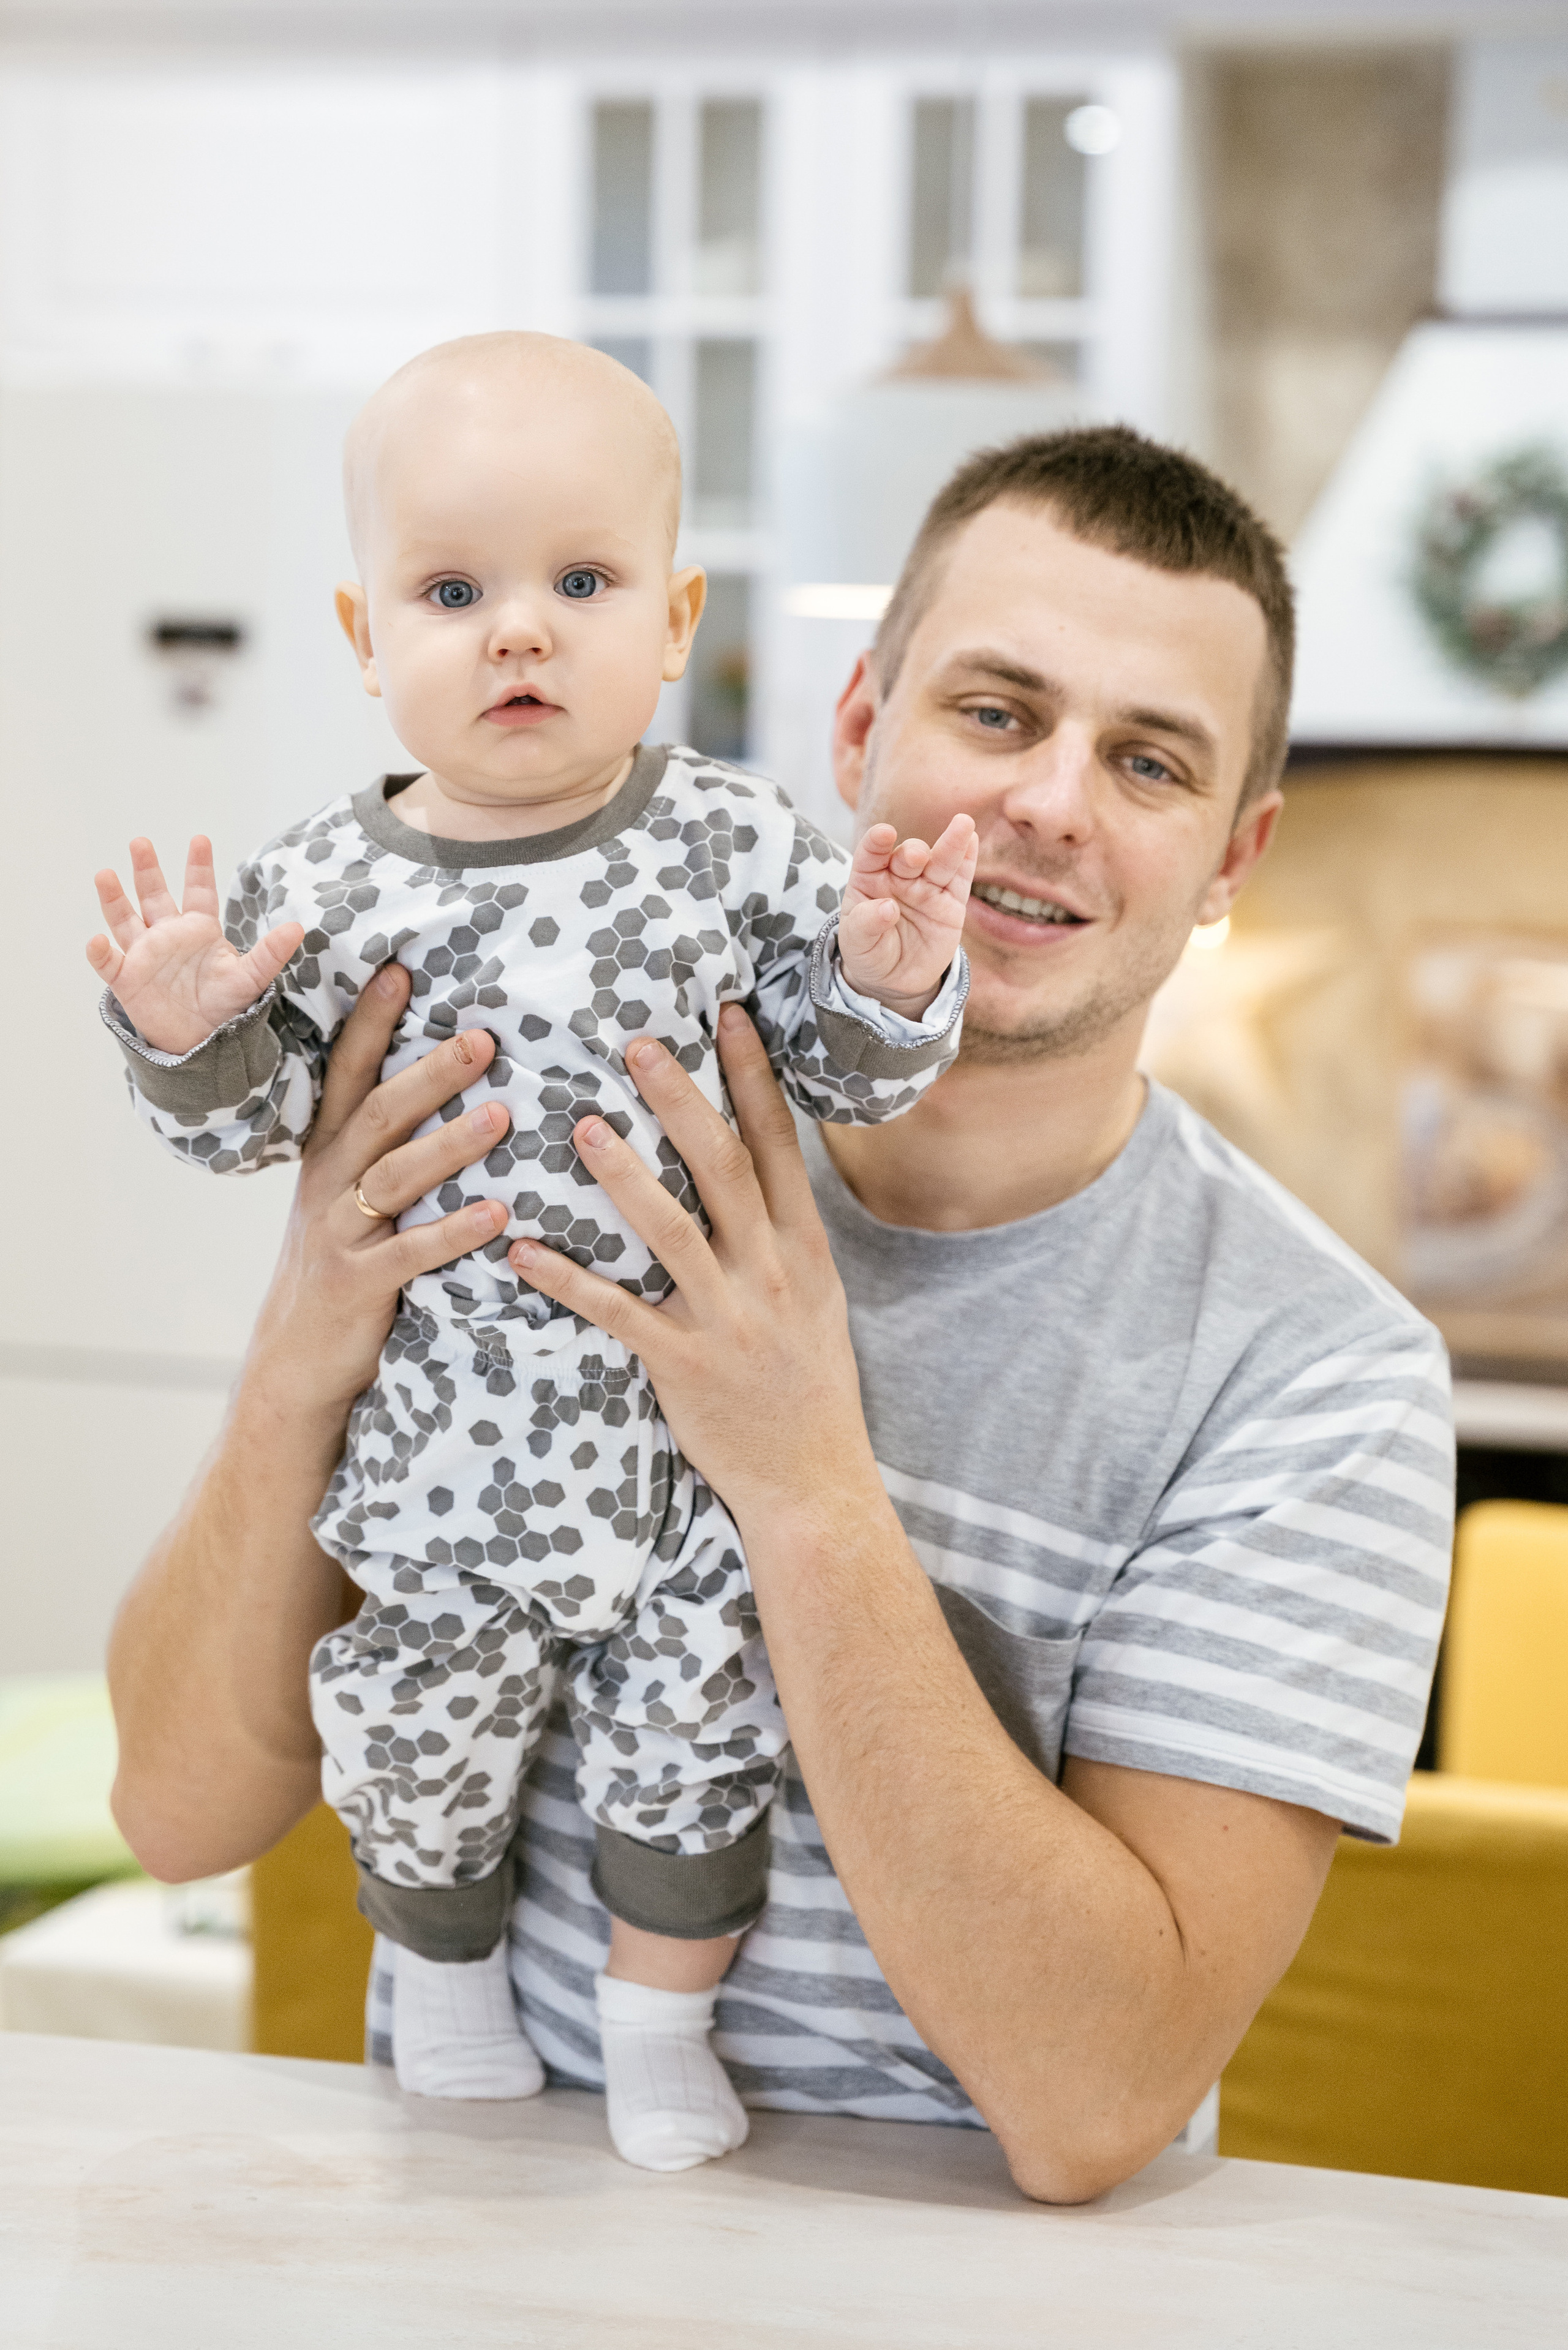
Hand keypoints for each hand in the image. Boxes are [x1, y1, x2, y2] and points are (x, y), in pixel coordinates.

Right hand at [86, 835, 304, 1054]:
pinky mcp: (128, 979)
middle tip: (140, 842)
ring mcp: (145, 954)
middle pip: (154, 895)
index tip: (200, 839)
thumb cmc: (225, 1005)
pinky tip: (96, 940)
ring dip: (114, 899)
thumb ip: (269, 953)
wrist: (203, 1041)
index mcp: (199, 929)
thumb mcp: (249, 978)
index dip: (199, 866)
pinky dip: (100, 952)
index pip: (199, 891)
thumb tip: (298, 928)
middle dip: (147, 870)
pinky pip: (109, 962)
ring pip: (125, 920)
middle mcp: (169, 935)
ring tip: (105, 874)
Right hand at [249, 966, 512, 1433]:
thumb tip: (451, 1082)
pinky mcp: (358, 1284)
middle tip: (483, 1038)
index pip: (347, 1073)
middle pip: (379, 1113)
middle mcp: (329, 1181)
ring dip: (451, 1144)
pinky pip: (411, 1254)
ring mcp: (341, 1232)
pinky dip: (454, 1233)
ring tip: (501, 1114)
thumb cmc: (344, 1264)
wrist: (296, 1356)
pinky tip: (497, 1216)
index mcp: (329, 1151)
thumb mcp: (352, 1194)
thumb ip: (389, 1144)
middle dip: (430, 1073)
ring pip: (396, 1176)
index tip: (401, 972)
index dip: (372, 1023)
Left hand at [505, 1007, 883, 1527]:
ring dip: (623, 1177)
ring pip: (672, 1231)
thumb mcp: (813, 1297)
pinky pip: (617, 1313)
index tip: (727, 1016)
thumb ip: (781, 1233)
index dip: (753, 1077)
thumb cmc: (806, 1383)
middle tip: (637, 1043)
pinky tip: (522, 1251)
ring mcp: (728, 1318)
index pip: (779, 1145)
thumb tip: (751, 1165)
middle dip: (682, 1101)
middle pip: (725, 1168)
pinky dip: (568, 1281)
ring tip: (580, 1127)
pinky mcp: (683, 1365)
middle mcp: (770, 1271)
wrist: (814, 1480)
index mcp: (803, 1247)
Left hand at [837, 813, 977, 1019]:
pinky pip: (960, 879)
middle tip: (916, 856)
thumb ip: (866, 924)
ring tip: (963, 824)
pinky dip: (968, 859)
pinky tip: (972, 839)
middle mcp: (899, 877)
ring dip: (951, 843)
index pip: (871, 854)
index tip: (884, 834)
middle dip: (913, 852)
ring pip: (940, 862)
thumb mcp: (857, 943)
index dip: (877, 842)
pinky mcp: (951, 902)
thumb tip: (888, 908)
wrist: (894, 980)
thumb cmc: (869, 953)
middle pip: (908, 856)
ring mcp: (926, 888)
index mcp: (869, 879)